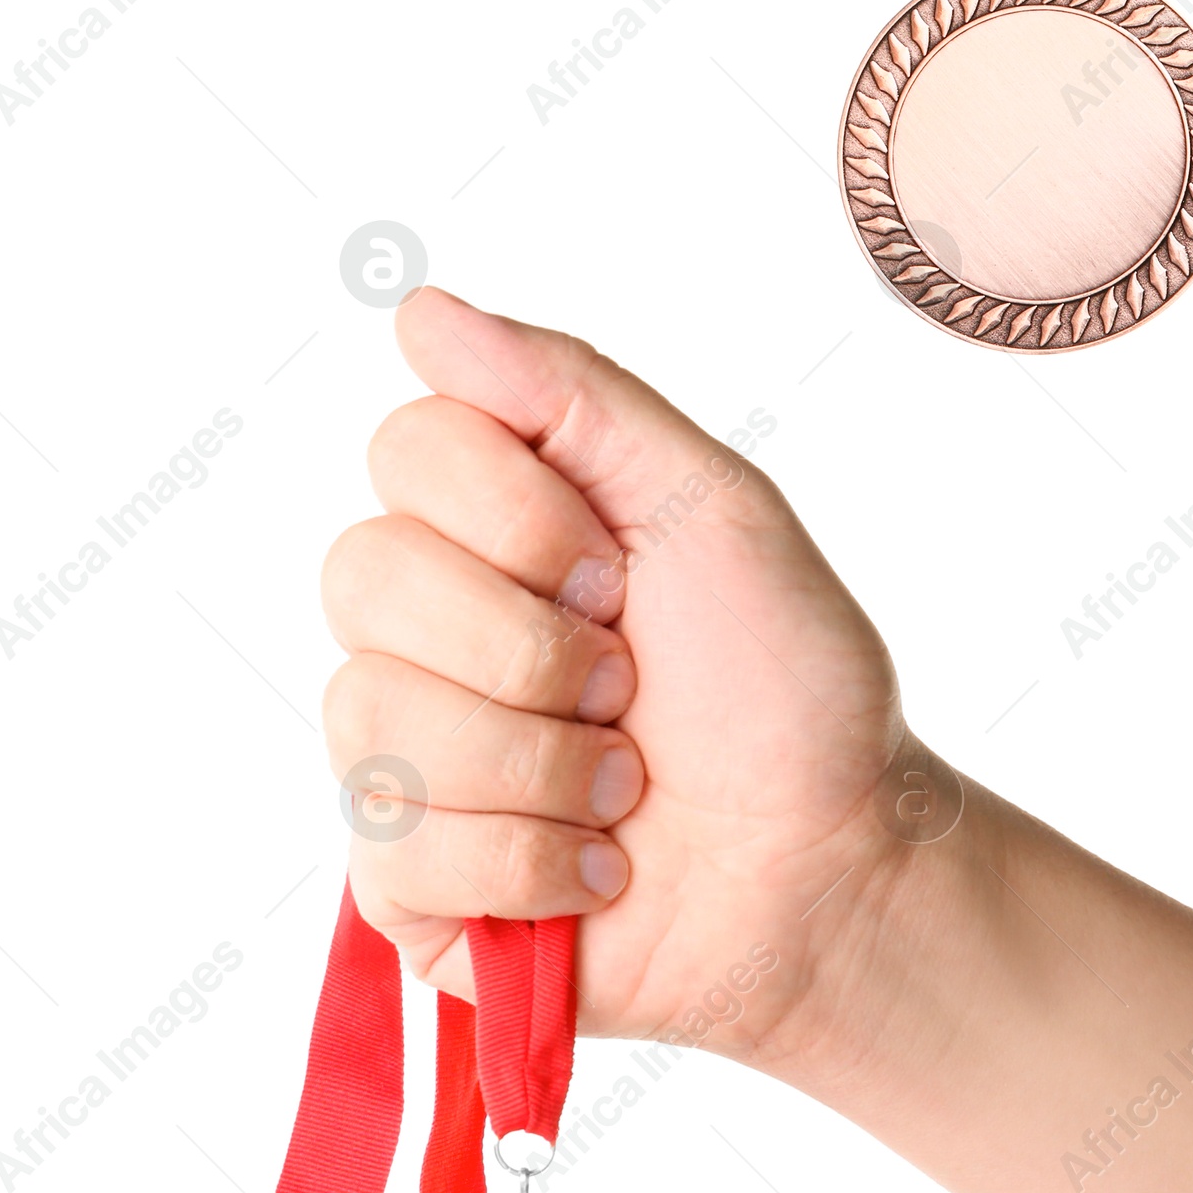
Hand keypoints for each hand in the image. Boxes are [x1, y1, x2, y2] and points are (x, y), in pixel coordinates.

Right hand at [321, 285, 944, 1080]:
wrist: (831, 871)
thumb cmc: (785, 687)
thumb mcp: (707, 502)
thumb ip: (569, 393)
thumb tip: (420, 308)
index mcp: (491, 522)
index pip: (406, 447)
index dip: (519, 516)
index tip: (622, 572)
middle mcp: (426, 627)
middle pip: (361, 573)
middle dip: (532, 647)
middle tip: (628, 684)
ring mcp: (403, 755)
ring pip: (373, 716)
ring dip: (543, 767)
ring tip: (625, 791)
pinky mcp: (404, 884)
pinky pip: (396, 847)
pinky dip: (530, 863)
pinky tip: (593, 873)